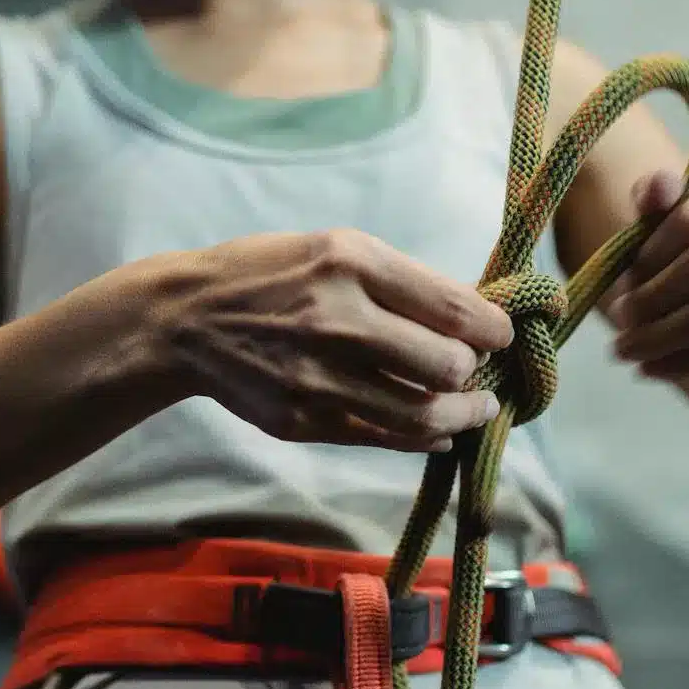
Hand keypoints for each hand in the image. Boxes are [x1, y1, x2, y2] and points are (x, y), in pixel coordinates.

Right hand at [157, 229, 513, 452]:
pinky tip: (438, 432)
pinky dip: (424, 439)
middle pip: (447, 365)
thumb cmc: (270, 276)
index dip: (495, 328)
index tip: (502, 334)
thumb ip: (402, 282)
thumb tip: (475, 314)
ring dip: (462, 415)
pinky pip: (385, 439)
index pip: (454, 307)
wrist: (186, 321)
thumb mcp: (334, 249)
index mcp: (351, 264)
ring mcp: (320, 377)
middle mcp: (338, 320)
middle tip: (480, 370)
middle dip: (476, 371)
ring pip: (422, 415)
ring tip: (474, 409)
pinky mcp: (306, 421)